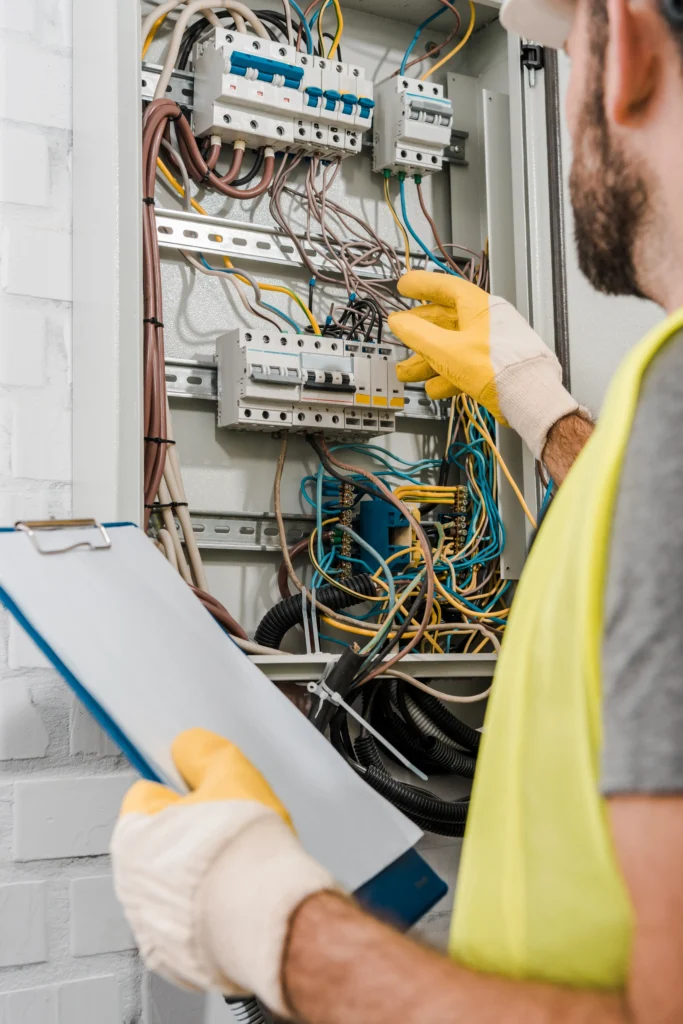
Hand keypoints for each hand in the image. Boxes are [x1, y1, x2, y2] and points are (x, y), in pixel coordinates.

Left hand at [111, 728, 336, 1015]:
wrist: (272, 919)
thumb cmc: (245, 853)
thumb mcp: (231, 774)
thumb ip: (202, 753)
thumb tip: (188, 748)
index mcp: (134, 833)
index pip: (148, 793)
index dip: (183, 788)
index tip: (201, 791)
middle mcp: (130, 881)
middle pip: (160, 839)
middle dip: (189, 833)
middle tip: (226, 829)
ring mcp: (147, 923)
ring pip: (172, 883)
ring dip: (196, 874)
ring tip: (235, 866)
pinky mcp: (171, 956)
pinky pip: (184, 921)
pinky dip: (204, 911)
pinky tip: (232, 899)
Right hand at [388, 271, 578, 458]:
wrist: (528, 397)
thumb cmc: (498, 368)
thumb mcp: (447, 350)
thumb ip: (418, 335)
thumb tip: (398, 322)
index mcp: (477, 307)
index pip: (445, 287)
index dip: (421, 285)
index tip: (404, 285)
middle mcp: (484, 322)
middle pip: (444, 321)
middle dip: (418, 333)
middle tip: (399, 333)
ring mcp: (489, 345)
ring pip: (450, 347)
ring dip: (426, 360)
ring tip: (407, 372)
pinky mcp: (492, 367)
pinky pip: (463, 366)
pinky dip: (446, 376)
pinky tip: (434, 388)